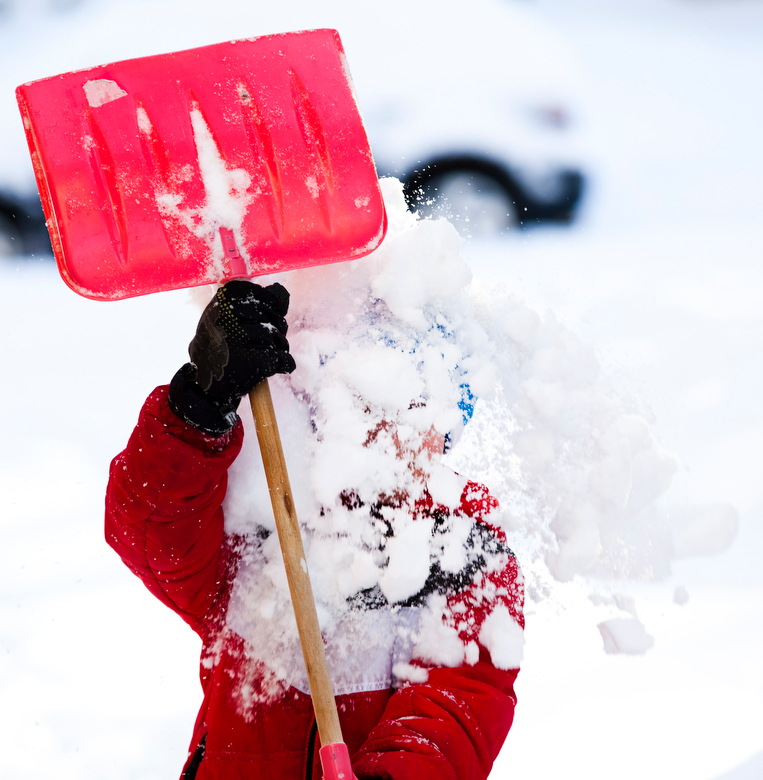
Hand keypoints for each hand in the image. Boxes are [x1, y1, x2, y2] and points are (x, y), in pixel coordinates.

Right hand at [169, 280, 295, 433]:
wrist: (204, 385)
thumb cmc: (220, 346)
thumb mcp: (228, 317)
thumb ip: (256, 301)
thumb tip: (281, 291)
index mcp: (223, 300)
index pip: (261, 294)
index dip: (269, 306)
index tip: (260, 319)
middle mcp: (229, 316)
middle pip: (273, 316)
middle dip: (275, 330)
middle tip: (261, 342)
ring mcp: (240, 339)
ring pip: (278, 338)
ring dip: (279, 348)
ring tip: (263, 354)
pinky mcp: (252, 362)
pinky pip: (283, 359)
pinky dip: (285, 364)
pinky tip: (276, 366)